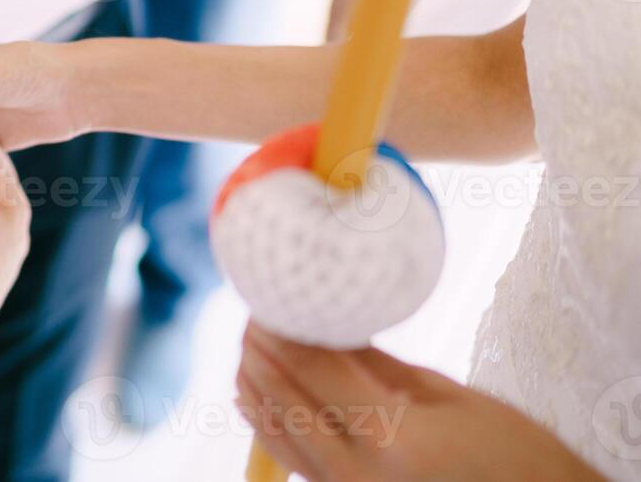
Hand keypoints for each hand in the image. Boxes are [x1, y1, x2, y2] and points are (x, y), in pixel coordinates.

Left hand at [236, 324, 602, 481]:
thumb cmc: (517, 455)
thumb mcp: (452, 397)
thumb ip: (379, 366)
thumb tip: (328, 329)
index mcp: (394, 436)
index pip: (315, 370)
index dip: (283, 330)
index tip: (265, 298)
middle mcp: (363, 472)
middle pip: (287, 400)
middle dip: (261, 352)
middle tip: (250, 315)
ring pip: (280, 433)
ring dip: (256, 386)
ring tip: (246, 346)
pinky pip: (293, 460)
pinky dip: (266, 425)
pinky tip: (250, 398)